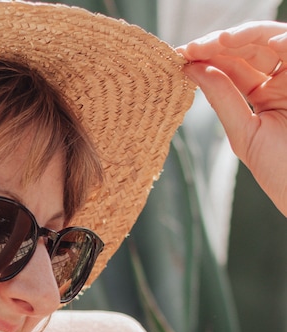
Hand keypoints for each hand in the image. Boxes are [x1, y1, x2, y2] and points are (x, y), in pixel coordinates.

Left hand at [179, 22, 286, 216]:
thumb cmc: (281, 170)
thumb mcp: (244, 133)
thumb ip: (222, 99)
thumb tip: (192, 69)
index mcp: (263, 95)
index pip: (233, 67)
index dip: (208, 58)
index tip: (180, 56)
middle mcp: (282, 80)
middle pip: (250, 48)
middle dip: (220, 44)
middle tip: (193, 47)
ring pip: (272, 40)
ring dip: (247, 35)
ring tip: (221, 42)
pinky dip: (285, 41)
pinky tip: (266, 43)